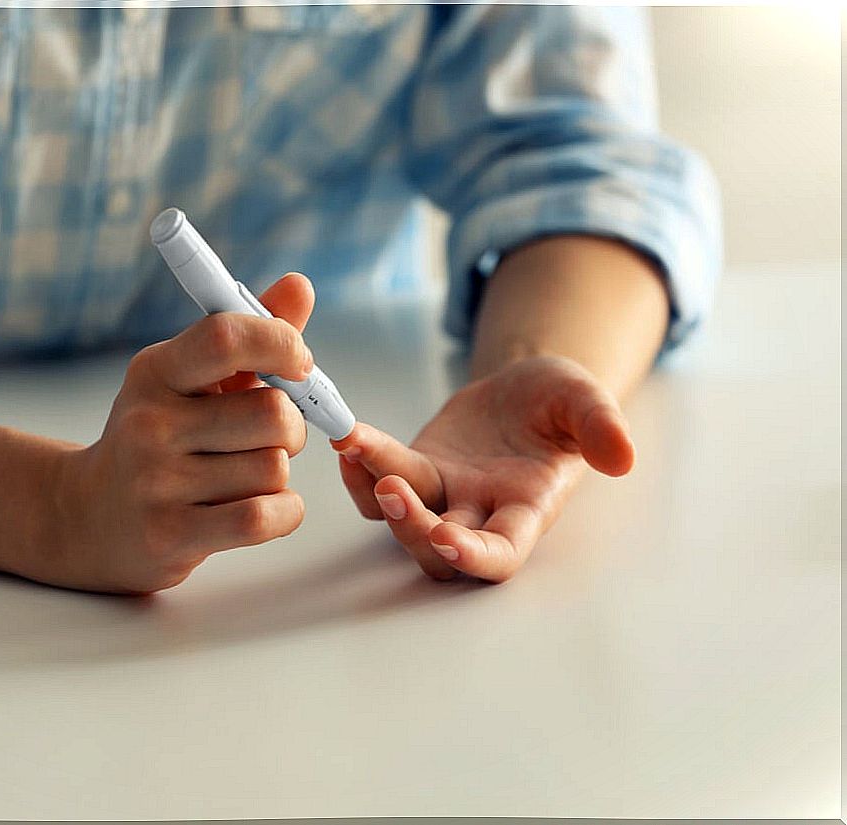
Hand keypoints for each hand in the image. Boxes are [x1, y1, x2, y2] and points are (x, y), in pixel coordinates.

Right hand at [31, 274, 316, 593]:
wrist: (90, 516)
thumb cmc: (159, 438)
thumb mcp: (191, 381)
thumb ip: (251, 336)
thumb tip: (300, 285)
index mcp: (156, 372)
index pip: (225, 337)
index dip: (281, 343)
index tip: (300, 363)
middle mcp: (150, 423)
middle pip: (272, 415)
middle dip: (291, 427)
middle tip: (272, 436)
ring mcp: (156, 482)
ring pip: (273, 469)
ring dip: (277, 475)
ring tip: (245, 474)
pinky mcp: (169, 535)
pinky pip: (263, 516)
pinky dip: (285, 512)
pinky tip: (264, 507)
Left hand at [331, 355, 634, 581]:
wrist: (527, 389)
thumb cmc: (561, 403)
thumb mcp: (585, 401)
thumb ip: (601, 428)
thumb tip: (622, 457)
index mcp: (526, 511)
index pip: (500, 553)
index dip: (473, 555)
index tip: (448, 537)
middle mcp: (479, 514)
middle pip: (438, 550)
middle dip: (412, 528)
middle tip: (394, 488)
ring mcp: (442, 496)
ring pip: (399, 521)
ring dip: (376, 496)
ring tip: (354, 448)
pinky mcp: (415, 471)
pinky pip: (376, 488)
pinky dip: (358, 472)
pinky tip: (346, 439)